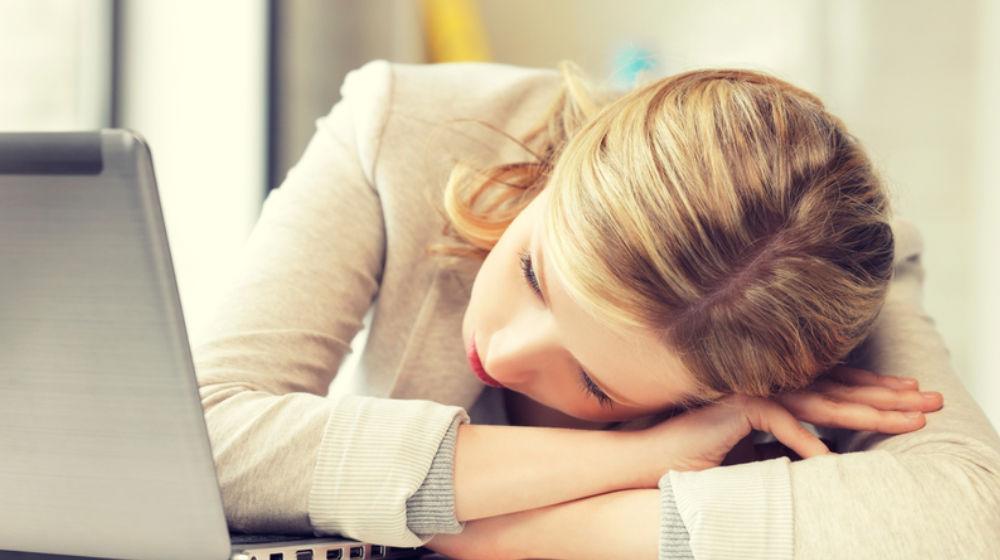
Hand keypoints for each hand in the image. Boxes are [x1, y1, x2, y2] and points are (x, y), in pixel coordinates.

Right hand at [632, 366, 943, 478]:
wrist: (655, 456)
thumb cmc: (700, 452)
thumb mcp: (754, 444)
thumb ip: (784, 435)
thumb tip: (816, 445)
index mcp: (775, 386)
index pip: (835, 384)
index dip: (875, 389)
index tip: (910, 394)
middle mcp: (770, 383)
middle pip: (840, 388)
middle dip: (888, 395)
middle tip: (930, 400)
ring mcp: (756, 390)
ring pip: (822, 402)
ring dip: (866, 413)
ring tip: (904, 422)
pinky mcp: (738, 406)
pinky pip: (782, 424)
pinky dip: (806, 444)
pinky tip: (830, 462)